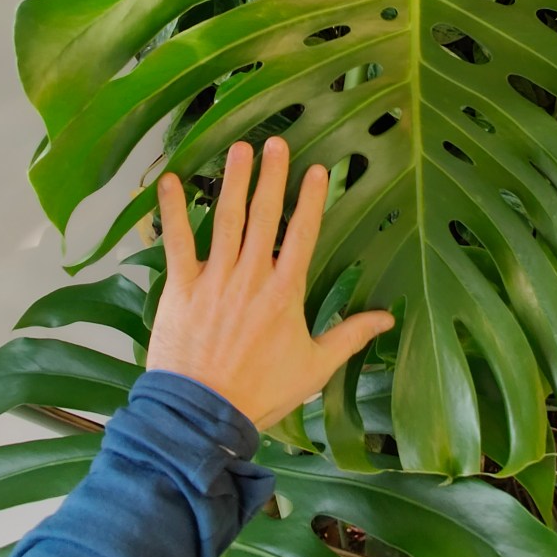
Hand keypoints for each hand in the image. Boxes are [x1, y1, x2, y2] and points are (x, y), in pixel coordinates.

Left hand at [146, 137, 394, 428]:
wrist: (204, 414)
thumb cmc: (261, 392)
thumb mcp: (316, 367)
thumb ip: (350, 335)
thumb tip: (387, 319)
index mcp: (285, 292)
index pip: (303, 235)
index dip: (311, 199)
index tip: (316, 169)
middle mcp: (252, 277)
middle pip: (265, 216)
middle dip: (271, 176)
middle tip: (276, 142)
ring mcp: (215, 279)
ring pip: (226, 220)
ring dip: (233, 181)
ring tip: (240, 148)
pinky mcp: (181, 288)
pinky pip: (176, 242)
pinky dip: (171, 211)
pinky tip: (170, 181)